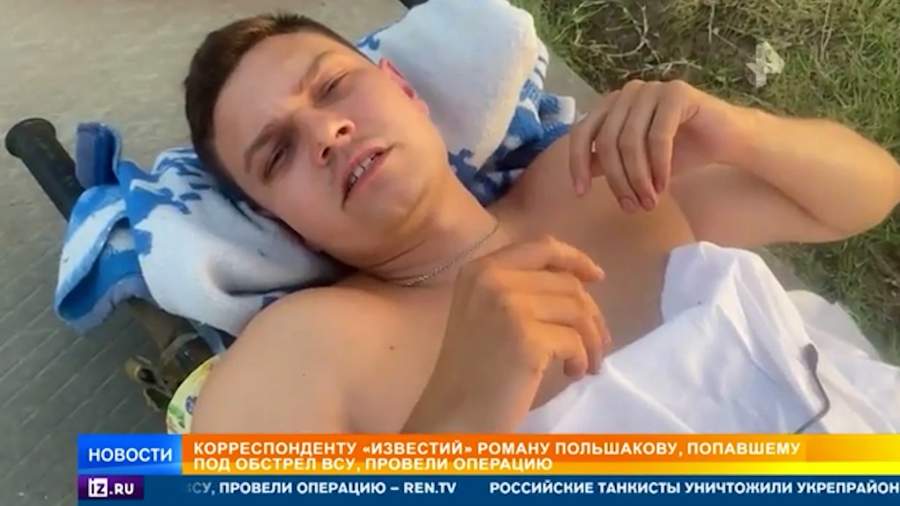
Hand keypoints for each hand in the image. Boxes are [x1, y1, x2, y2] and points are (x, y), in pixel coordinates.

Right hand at [403, 235, 610, 432]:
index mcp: (479, 270)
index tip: (597, 276)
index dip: (575, 259)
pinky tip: (571, 374)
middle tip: (599, 344)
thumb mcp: (487, 314)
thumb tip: (579, 281)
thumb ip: (519, 290)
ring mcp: (508, 306)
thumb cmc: (472, 371)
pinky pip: (575, 341)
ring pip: (577, 310)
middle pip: (567, 283)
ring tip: (587, 363)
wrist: (453, 415)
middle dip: (592, 315)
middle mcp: (491, 279)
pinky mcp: (526, 338)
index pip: (541, 247)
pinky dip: (581, 359)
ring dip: (593, 340)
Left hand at [569, 79, 751, 211]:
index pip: (582, 132)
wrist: (726, 140)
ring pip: (630, 141)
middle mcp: (628, 92)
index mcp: (612, 105)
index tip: (581, 194)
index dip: (577, 163)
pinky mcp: (677, 94)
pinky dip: (659, 166)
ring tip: (649, 202)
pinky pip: (658, 137)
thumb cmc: (679, 151)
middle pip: (606, 141)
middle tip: (632, 207)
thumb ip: (607, 163)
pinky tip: (664, 185)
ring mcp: (652, 90)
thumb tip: (581, 175)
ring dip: (639, 178)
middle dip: (618, 180)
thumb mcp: (635, 161)